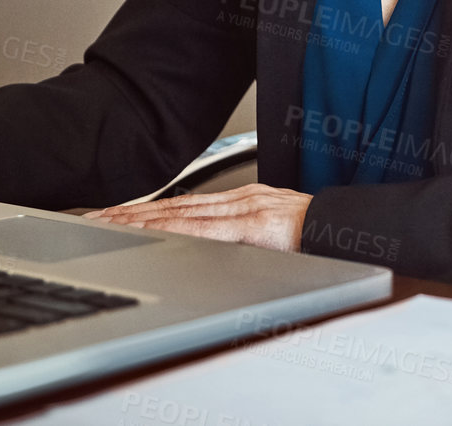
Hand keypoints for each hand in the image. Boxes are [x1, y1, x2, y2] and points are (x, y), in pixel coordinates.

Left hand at [82, 184, 311, 252]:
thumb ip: (249, 238)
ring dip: (140, 219)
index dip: (146, 211)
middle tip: (92, 218)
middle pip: (174, 206)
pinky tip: (148, 232)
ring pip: (181, 213)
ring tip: (106, 224)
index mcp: (246, 202)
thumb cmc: (325, 237)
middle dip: (130, 213)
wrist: (359, 228)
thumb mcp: (280, 235)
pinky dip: (172, 228)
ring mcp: (249, 209)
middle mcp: (243, 199)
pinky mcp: (257, 224)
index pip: (184, 207)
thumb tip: (223, 252)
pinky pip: (205, 227)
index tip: (115, 217)